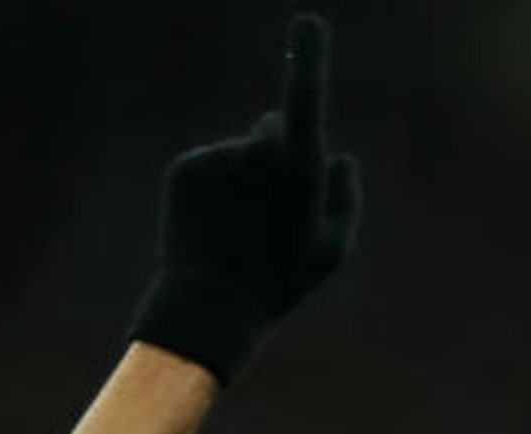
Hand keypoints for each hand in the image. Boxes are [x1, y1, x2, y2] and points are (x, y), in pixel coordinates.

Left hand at [130, 13, 361, 381]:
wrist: (209, 308)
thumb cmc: (281, 284)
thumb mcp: (332, 251)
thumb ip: (344, 197)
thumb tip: (339, 156)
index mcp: (299, 168)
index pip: (306, 98)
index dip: (309, 56)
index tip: (307, 22)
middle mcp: (256, 152)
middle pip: (275, 129)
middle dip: (278, 155)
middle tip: (273, 216)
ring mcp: (218, 157)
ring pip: (240, 153)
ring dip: (244, 180)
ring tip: (239, 232)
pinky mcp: (186, 167)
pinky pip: (209, 165)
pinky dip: (213, 189)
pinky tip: (213, 227)